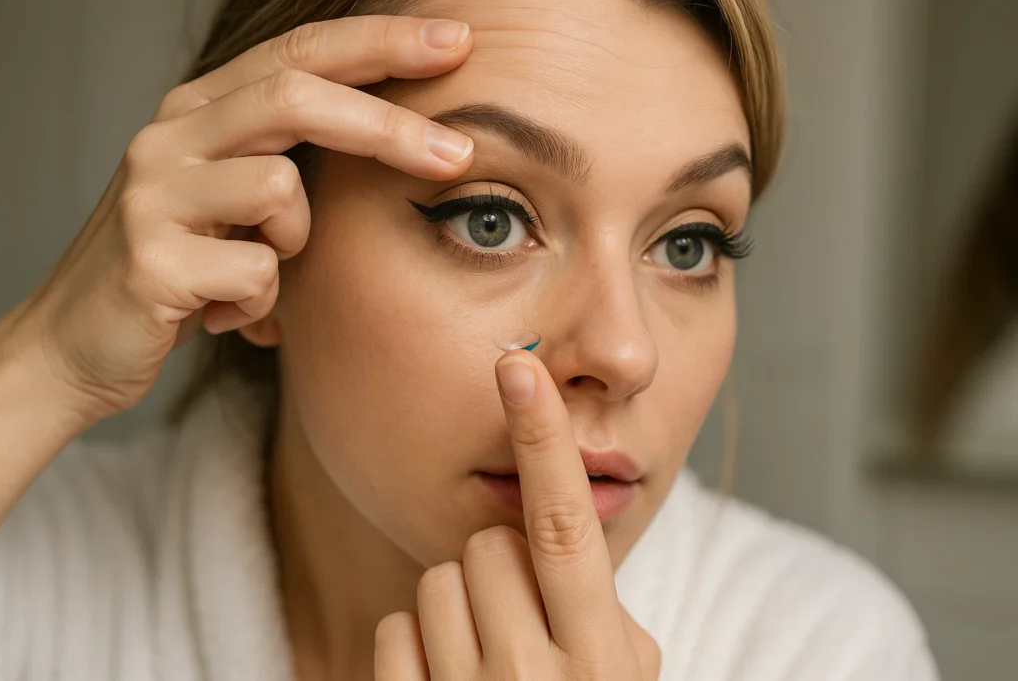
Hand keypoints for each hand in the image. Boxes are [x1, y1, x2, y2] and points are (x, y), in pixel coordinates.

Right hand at [5, 15, 474, 421]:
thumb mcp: (234, 201)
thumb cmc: (179, 270)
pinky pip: (256, 272)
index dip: (380, 43)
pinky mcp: (150, 260)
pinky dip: (259, 303)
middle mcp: (171, 136)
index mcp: (200, 112)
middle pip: (296, 96)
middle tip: (457, 155)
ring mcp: (154, 193)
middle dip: (389, 127)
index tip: (455, 42)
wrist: (78, 344)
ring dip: (295, 243)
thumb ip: (291, 160)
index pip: (300, 53)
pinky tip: (222, 313)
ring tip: (257, 270)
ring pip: (280, 190)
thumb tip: (403, 139)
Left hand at [374, 350, 661, 679]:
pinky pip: (395, 628)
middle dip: (501, 561)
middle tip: (518, 614)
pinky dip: (416, 643)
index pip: (564, 525)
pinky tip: (446, 675)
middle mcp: (532, 675)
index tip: (518, 368)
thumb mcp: (622, 672)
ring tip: (484, 651)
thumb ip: (605, 600)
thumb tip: (570, 521)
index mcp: (597, 658)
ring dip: (458, 602)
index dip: (543, 438)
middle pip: (490, 544)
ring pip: (439, 579)